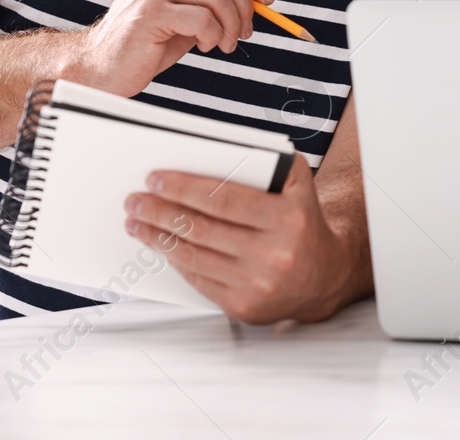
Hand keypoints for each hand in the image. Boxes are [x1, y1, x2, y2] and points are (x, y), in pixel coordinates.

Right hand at [64, 0, 272, 96]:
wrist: (104, 66)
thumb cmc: (149, 40)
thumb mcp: (187, 10)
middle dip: (245, 5)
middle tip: (246, 30)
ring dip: (232, 25)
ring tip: (225, 43)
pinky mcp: (149, 12)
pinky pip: (203, 19)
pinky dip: (215, 36)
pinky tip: (207, 45)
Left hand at [124, 155, 352, 324]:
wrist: (325, 276)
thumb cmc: (302, 220)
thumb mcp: (298, 183)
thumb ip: (268, 161)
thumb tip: (211, 153)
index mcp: (288, 218)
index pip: (223, 199)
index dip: (183, 188)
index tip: (154, 178)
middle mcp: (274, 254)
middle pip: (202, 228)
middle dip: (160, 211)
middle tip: (134, 199)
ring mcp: (257, 285)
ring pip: (193, 257)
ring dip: (157, 237)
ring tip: (136, 221)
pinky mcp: (243, 308)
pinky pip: (199, 280)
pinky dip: (174, 259)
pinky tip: (160, 244)